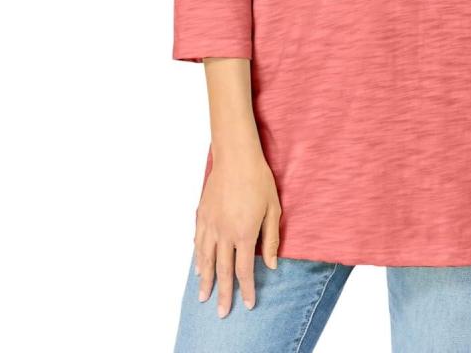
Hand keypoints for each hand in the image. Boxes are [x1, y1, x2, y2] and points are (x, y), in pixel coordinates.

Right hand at [194, 151, 281, 316]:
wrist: (236, 158)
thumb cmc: (259, 180)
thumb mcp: (273, 209)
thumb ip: (271, 238)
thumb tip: (271, 264)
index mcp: (244, 233)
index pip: (244, 270)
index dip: (246, 289)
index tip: (248, 303)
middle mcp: (224, 233)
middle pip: (223, 271)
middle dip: (223, 294)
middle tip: (222, 312)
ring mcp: (210, 225)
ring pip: (205, 260)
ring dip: (205, 280)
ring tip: (204, 296)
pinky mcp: (202, 215)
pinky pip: (198, 242)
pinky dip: (197, 258)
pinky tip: (198, 267)